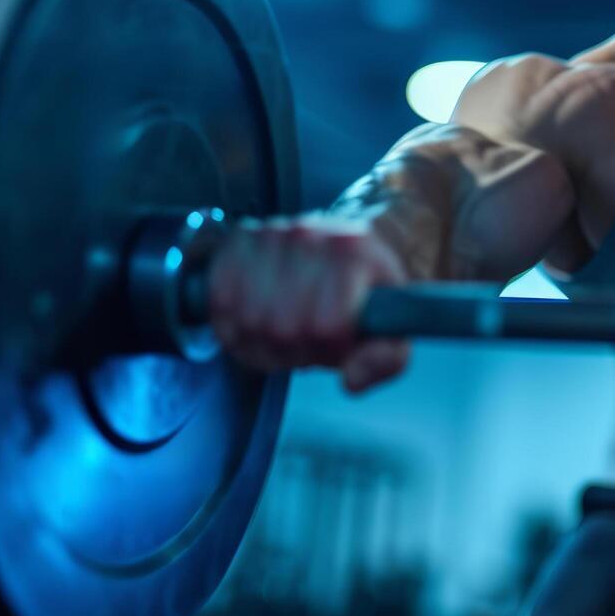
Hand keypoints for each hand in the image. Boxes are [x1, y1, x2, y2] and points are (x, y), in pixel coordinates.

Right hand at [205, 215, 411, 392]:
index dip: (329, 351)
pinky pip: (220, 299)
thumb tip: (352, 380)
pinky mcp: (241, 239)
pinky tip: (257, 319)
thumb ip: (384, 360)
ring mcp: (271, 235)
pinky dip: (233, 322)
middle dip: (295, 350)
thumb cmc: (369, 291)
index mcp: (354, 253)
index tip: (337, 343)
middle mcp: (309, 236)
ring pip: (248, 318)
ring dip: (263, 340)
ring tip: (285, 332)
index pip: (325, 327)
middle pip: (281, 327)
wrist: (353, 244)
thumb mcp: (394, 328)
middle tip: (309, 341)